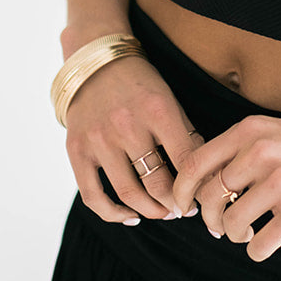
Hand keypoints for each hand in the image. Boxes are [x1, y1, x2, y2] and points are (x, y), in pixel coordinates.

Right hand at [64, 54, 203, 224]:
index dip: (195, 187)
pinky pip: (93, 195)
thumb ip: (185, 134)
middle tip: (182, 210)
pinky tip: (130, 216)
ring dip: (150, 211)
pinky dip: (113, 213)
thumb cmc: (140, 84)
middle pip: (157, 183)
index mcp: (157, 110)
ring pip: (128, 193)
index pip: (185, 160)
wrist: (95, 64)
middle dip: (174, 204)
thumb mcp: (169, 100)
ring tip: (162, 212)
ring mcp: (99, 139)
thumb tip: (203, 175)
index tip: (199, 198)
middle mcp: (127, 125)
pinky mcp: (77, 149)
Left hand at [171, 113, 280, 262]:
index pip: (194, 163)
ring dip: (236, 236)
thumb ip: (243, 150)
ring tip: (252, 232)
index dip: (180, 190)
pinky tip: (270, 241)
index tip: (182, 207)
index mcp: (250, 131)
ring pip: (231, 225)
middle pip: (208, 198)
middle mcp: (261, 153)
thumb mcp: (277, 131)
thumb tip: (206, 188)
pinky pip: (258, 246)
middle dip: (211, 220)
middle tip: (223, 227)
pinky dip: (258, 250)